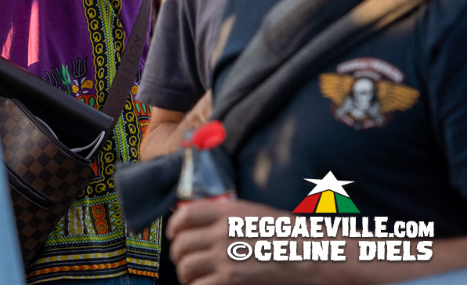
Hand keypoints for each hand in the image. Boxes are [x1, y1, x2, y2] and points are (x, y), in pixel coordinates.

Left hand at [168, 198, 299, 284]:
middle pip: (181, 244)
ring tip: (196, 278)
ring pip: (185, 267)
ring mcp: (225, 256)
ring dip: (187, 275)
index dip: (174, 227)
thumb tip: (198, 222)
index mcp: (226, 211)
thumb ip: (224, 215)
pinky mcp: (231, 279)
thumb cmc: (288, 235)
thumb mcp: (253, 213)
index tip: (175, 235)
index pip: (183, 215)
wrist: (313, 255)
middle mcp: (221, 231)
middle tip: (188, 262)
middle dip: (181, 255)